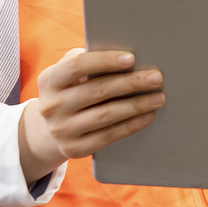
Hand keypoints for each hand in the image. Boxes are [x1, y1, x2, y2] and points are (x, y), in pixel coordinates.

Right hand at [18, 47, 164, 182]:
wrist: (50, 129)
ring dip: (136, 105)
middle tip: (156, 77)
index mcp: (49, 80)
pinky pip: (108, 136)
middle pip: (97, 91)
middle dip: (131, 83)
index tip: (132, 58)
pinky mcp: (74, 149)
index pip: (77, 66)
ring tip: (158, 97)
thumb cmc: (70, 90)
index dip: (105, 61)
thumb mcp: (68, 74)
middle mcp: (51, 106)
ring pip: (106, 115)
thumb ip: (87, 61)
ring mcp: (61, 130)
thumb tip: (126, 57)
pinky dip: (131, 125)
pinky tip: (148, 116)